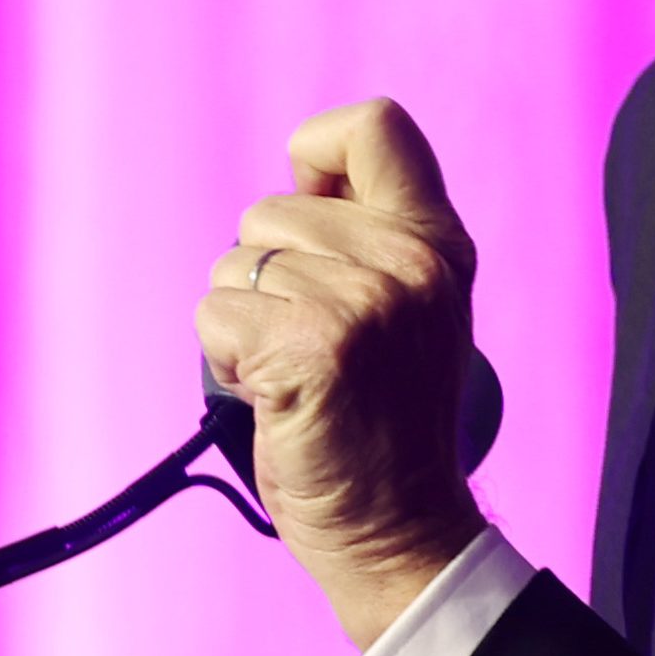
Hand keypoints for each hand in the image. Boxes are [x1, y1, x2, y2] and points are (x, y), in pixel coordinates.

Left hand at [197, 99, 486, 648]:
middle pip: (270, 208)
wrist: (402, 530)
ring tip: (298, 373)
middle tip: (314, 342)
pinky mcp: (314, 346)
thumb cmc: (388, 423)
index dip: (316, 155)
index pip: (374, 125)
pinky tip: (277, 396)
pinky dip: (227, 359)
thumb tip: (299, 176)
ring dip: (243, 323)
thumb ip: (373, 238)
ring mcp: (367, 302)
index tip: (317, 214)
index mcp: (440, 242)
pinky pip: (214, 314)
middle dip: (265, 274)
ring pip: (234, 265)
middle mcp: (412, 262)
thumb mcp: (413, 308)